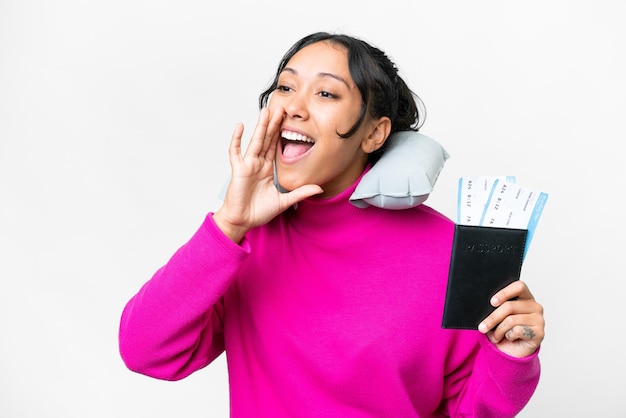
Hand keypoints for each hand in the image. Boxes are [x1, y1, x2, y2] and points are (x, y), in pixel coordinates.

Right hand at [213, 107, 322, 241]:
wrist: (243, 221)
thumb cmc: (259, 212)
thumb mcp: (285, 201)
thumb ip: (301, 192)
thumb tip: (319, 188)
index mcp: (268, 169)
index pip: (276, 146)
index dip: (282, 133)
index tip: (288, 120)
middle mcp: (258, 164)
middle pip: (267, 139)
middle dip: (273, 124)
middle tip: (280, 108)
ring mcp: (248, 165)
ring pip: (255, 141)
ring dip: (260, 126)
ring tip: (265, 111)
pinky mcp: (239, 170)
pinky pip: (236, 152)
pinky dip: (237, 139)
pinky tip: (240, 126)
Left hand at [478, 280, 543, 357]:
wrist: (512, 351)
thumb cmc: (504, 330)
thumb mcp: (498, 317)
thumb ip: (496, 308)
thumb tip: (484, 306)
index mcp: (525, 297)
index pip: (519, 286)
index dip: (505, 292)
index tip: (492, 302)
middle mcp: (535, 306)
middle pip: (509, 306)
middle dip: (492, 318)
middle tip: (482, 327)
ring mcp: (539, 319)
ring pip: (511, 320)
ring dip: (499, 330)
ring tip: (495, 336)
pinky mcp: (539, 333)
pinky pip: (517, 331)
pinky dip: (508, 335)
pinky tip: (509, 338)